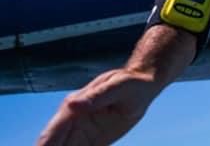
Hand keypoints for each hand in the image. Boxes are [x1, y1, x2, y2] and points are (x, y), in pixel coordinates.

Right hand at [37, 67, 161, 145]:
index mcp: (74, 107)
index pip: (53, 132)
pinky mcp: (92, 141)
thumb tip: (71, 105)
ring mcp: (81, 132)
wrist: (144, 85)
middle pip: (53, 145)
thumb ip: (97, 97)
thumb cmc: (131, 83)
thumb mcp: (117, 87)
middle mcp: (72, 121)